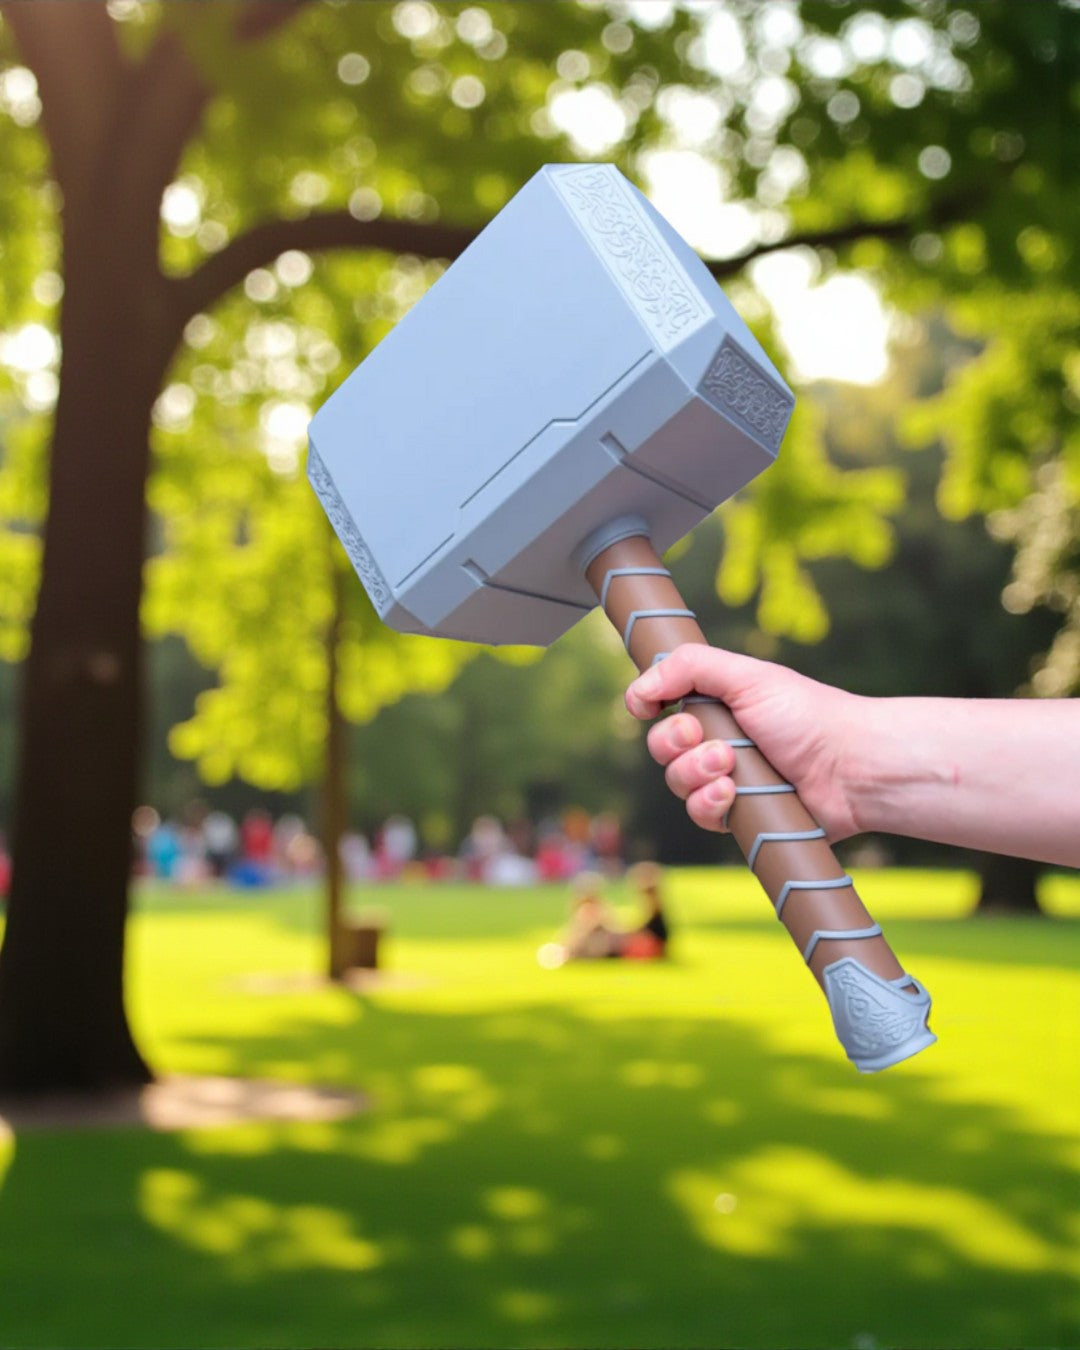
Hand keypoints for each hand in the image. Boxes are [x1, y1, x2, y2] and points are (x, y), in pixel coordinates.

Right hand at [626, 644, 864, 840]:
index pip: (662, 706)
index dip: (652, 706)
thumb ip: (689, 666)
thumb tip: (637, 689)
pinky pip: (699, 815)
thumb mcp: (747, 675)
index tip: (651, 706)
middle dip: (676, 743)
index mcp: (718, 705)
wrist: (851, 769)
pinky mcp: (738, 816)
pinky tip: (732, 795)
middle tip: (714, 742)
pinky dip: (708, 804)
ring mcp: (726, 780)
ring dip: (694, 774)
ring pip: (676, 783)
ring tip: (730, 769)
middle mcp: (718, 741)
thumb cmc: (807, 716)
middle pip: (662, 747)